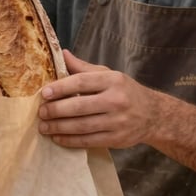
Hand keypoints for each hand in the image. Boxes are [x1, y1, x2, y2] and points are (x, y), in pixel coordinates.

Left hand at [37, 49, 157, 148]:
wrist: (153, 115)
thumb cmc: (125, 91)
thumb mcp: (109, 75)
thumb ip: (84, 68)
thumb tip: (63, 54)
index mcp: (113, 80)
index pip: (81, 82)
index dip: (60, 88)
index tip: (44, 93)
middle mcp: (116, 100)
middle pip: (79, 106)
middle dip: (56, 110)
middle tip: (41, 112)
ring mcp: (117, 121)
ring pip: (82, 126)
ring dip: (59, 127)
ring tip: (44, 127)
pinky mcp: (116, 139)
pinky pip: (88, 141)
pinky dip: (70, 140)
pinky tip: (58, 137)